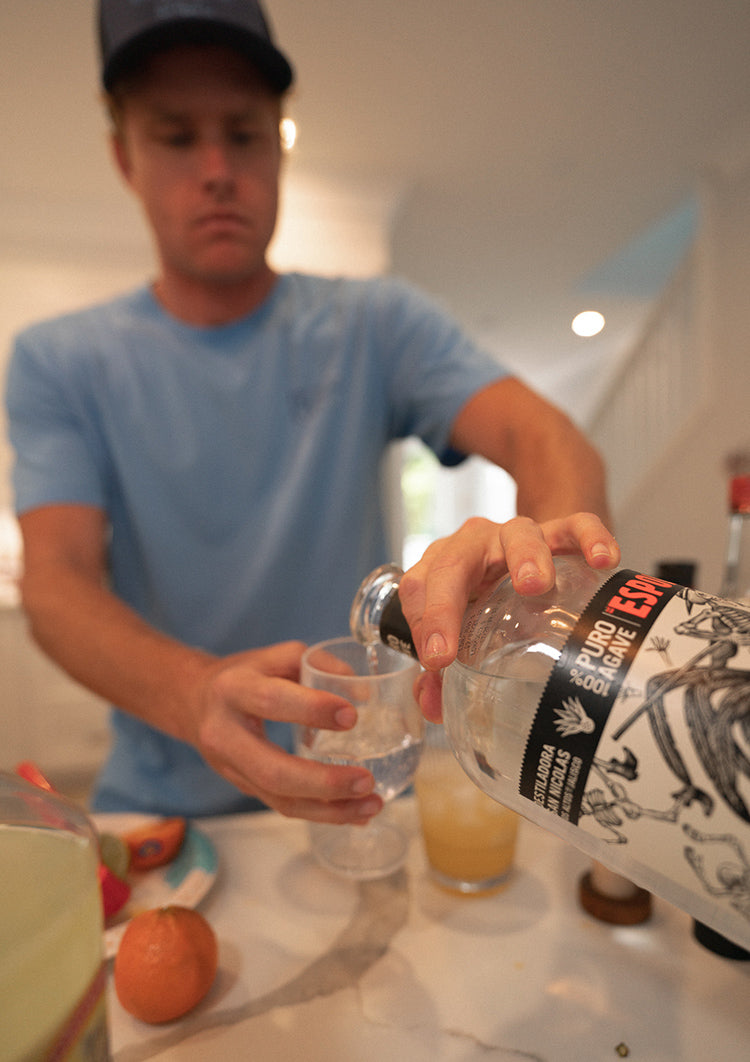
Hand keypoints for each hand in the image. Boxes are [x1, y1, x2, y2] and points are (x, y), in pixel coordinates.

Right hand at [191, 641, 382, 822]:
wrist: (194, 702)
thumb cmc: (244, 675)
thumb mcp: (275, 656)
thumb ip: (318, 664)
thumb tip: (363, 692)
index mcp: (233, 689)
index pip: (271, 701)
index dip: (312, 709)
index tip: (352, 716)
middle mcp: (225, 734)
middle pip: (273, 770)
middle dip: (324, 782)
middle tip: (365, 780)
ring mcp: (231, 768)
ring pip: (280, 799)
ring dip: (330, 810)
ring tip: (371, 805)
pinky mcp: (243, 787)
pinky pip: (283, 806)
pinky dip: (322, 813)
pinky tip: (354, 813)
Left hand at [398, 514, 618, 720]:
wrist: (531, 560)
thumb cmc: (488, 599)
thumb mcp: (465, 629)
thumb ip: (442, 673)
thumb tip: (434, 707)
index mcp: (442, 567)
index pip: (420, 586)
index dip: (424, 621)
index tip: (437, 660)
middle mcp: (474, 545)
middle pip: (454, 561)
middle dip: (449, 601)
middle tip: (456, 646)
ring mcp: (516, 535)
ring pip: (518, 533)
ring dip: (525, 557)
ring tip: (536, 586)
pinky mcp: (560, 532)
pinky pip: (576, 526)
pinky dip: (590, 538)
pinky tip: (603, 559)